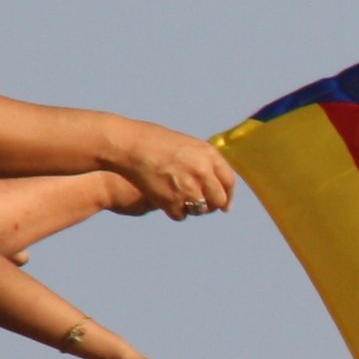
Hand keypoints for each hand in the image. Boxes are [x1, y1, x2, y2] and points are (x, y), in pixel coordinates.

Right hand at [104, 123, 238, 221]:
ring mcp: (188, 188)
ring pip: (201, 210)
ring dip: (192, 208)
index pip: (229, 181)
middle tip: (202, 206)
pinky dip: (174, 211)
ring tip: (179, 198)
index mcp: (208, 155)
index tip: (225, 204)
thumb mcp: (187, 145)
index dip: (228, 195)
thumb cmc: (154, 142)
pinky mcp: (172, 202)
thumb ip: (203, 162)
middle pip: (219, 200)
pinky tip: (165, 200)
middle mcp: (202, 172)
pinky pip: (181, 215)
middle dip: (212, 205)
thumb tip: (216, 182)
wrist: (129, 146)